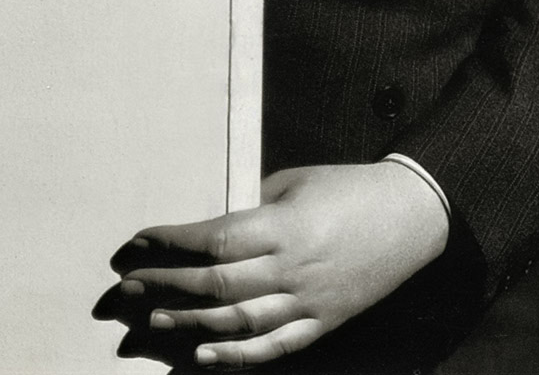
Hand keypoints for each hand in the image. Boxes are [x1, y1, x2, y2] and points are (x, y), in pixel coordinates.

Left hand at [93, 162, 449, 366]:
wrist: (410, 216)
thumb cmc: (349, 187)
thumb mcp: (298, 181)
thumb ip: (256, 205)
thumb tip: (213, 229)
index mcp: (285, 225)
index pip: (214, 239)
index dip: (172, 243)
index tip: (140, 241)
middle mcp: (291, 268)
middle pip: (216, 286)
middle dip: (166, 286)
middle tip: (128, 287)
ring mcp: (307, 301)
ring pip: (236, 323)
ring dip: (188, 325)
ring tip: (152, 321)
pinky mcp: (321, 323)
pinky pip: (273, 347)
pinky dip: (235, 357)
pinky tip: (202, 356)